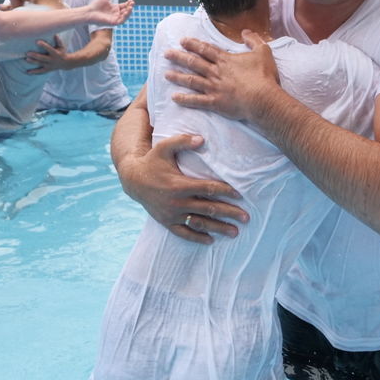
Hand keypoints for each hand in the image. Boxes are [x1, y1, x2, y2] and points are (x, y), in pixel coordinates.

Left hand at [26, 34, 68, 73]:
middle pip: (42, 58)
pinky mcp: (47, 69)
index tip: (37, 41)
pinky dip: (34, 72)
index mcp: (55, 53)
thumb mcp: (62, 46)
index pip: (49, 49)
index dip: (44, 45)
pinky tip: (27, 72)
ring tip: (26, 59)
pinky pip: (40, 71)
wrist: (66, 63)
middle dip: (35, 56)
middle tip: (27, 53)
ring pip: (40, 64)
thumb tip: (55, 34)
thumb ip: (58, 41)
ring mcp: (49, 65)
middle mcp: (52, 60)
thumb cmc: (62, 52)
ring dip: (33, 62)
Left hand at [86, 0, 133, 25]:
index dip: (128, 3)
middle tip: (132, 2)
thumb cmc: (96, 5)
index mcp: (115, 8)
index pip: (124, 6)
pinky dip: (125, 17)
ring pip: (125, 17)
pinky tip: (126, 12)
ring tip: (130, 7)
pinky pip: (121, 21)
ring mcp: (115, 18)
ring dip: (129, 12)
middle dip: (130, 7)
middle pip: (126, 11)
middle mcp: (116, 14)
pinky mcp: (113, 22)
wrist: (90, 11)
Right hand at [120, 132, 248, 244]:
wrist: (132, 180)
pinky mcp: (166, 222)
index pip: (208, 189)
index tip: (240, 195)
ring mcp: (171, 214)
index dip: (225, 192)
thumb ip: (182, 141)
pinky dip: (197, 237)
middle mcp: (177, 202)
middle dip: (229, 213)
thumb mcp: (164, 147)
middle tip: (246, 217)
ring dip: (218, 228)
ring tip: (235, 232)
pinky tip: (211, 240)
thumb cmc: (152, 161)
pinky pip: (184, 233)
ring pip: (199, 223)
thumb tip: (202, 139)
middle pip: (208, 208)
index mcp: (179, 184)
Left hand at [164, 31, 279, 121]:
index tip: (182, 41)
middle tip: (166, 54)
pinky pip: (196, 101)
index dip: (193, 44)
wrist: (263, 98)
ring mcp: (214, 88)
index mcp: (225, 60)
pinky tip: (174, 97)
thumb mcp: (263, 52)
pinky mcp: (215, 102)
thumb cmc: (264, 76)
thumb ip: (253, 40)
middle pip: (193, 62)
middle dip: (179, 57)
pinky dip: (184, 99)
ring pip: (191, 80)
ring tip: (166, 74)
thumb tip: (245, 32)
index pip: (205, 49)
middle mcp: (216, 72)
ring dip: (178, 76)